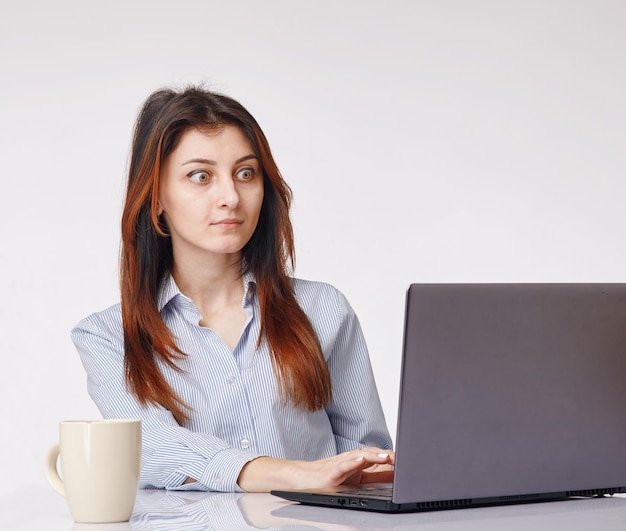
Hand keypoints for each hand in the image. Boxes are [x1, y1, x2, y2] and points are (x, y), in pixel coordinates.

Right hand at [237, 447, 394, 491]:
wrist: (299, 479)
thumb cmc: (325, 478)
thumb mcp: (354, 479)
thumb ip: (374, 476)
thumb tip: (395, 475)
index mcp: (358, 464)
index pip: (379, 460)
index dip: (394, 459)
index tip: (409, 460)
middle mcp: (351, 462)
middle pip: (372, 455)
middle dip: (388, 456)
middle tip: (404, 457)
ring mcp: (340, 466)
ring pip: (359, 457)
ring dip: (374, 455)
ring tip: (387, 456)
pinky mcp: (330, 474)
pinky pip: (342, 466)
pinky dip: (352, 462)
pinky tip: (361, 459)